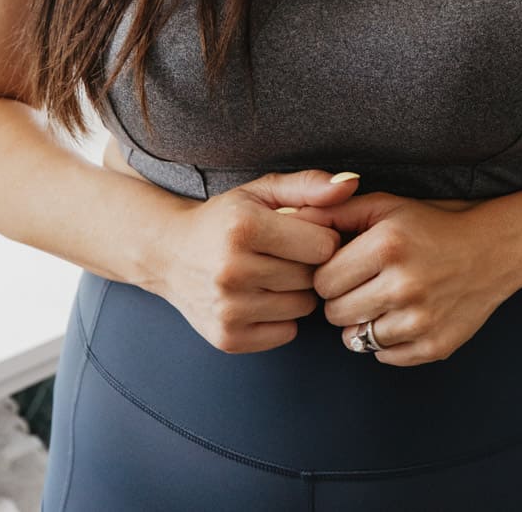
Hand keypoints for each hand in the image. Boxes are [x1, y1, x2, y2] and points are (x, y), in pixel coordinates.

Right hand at [149, 169, 360, 353]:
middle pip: (313, 276)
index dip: (321, 237)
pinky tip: (261, 296)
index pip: (323, 245)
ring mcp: (228, 309)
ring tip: (272, 273)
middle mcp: (232, 270)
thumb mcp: (263, 191)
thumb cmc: (226, 218)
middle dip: (308, 264)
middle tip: (285, 253)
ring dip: (297, 291)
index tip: (305, 233)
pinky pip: (286, 332)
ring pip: (303, 306)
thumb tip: (351, 184)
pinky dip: (281, 317)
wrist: (170, 253)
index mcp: (244, 228)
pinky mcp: (227, 338)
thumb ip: (310, 185)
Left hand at [292, 190, 519, 366]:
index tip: (344, 267)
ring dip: (361, 322)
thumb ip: (338, 212)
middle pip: (335, 313)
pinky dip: (386, 341)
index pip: (323, 281)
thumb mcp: (387, 206)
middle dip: (341, 299)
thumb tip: (290, 221)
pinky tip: (402, 315)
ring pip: (356, 340)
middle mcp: (404, 284)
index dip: (328, 274)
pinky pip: (384, 356)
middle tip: (362, 284)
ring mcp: (421, 319)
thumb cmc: (432, 224)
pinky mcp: (434, 346)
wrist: (493, 249)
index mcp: (388, 245)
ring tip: (381, 300)